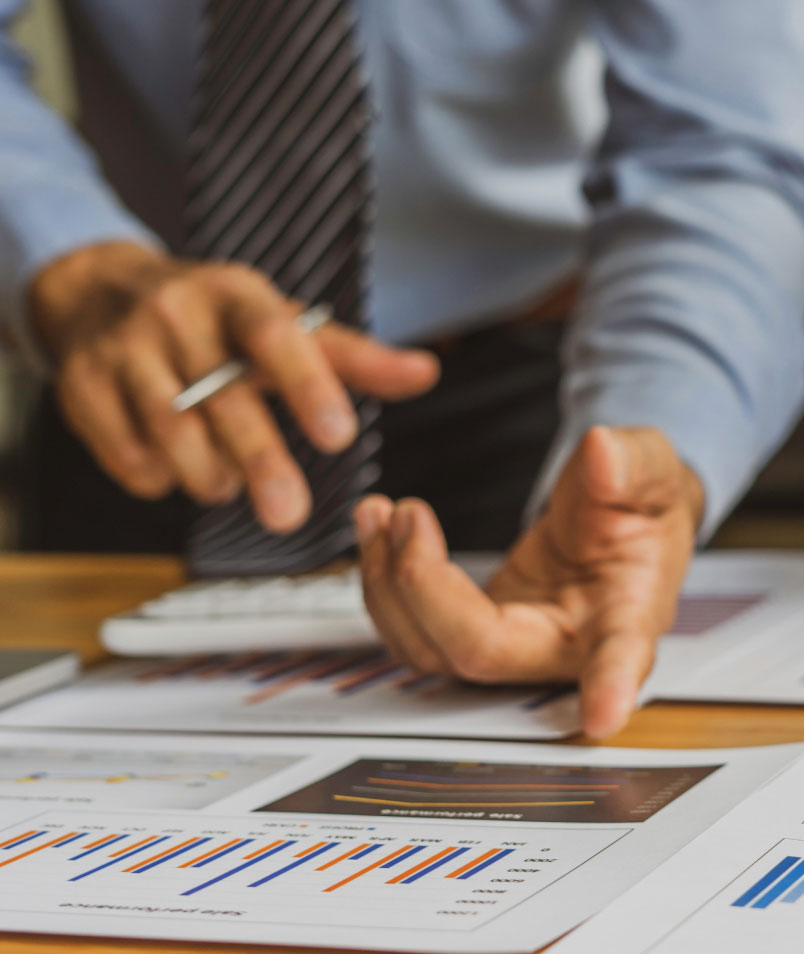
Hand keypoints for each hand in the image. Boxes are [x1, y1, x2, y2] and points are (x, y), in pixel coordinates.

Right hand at [30, 241, 438, 530]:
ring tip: (228, 487)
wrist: (98, 290)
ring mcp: (123, 349)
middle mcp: (175, 316)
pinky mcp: (79, 386)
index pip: (276, 336)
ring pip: (168, 429)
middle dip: (260, 461)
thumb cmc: (213, 318)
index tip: (339, 437)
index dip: (308, 387)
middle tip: (291, 515)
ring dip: (208, 474)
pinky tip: (174, 472)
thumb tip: (426, 372)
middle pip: (221, 397)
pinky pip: (125, 451)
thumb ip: (353, 357)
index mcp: (236, 294)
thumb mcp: (281, 322)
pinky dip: (157, 476)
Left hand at [354, 426, 702, 737]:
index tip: (603, 717)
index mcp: (623, 614)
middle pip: (482, 653)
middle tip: (409, 514)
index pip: (620, 656)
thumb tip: (604, 453)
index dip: (610, 687)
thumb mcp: (651, 470)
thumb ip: (634, 463)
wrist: (620, 519)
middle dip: (423, 586)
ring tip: (383, 512)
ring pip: (431, 652)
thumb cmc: (641, 508)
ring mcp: (513, 647)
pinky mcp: (476, 632)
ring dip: (388, 586)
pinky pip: (414, 633)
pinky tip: (381, 529)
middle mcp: (564, 647)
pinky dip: (382, 583)